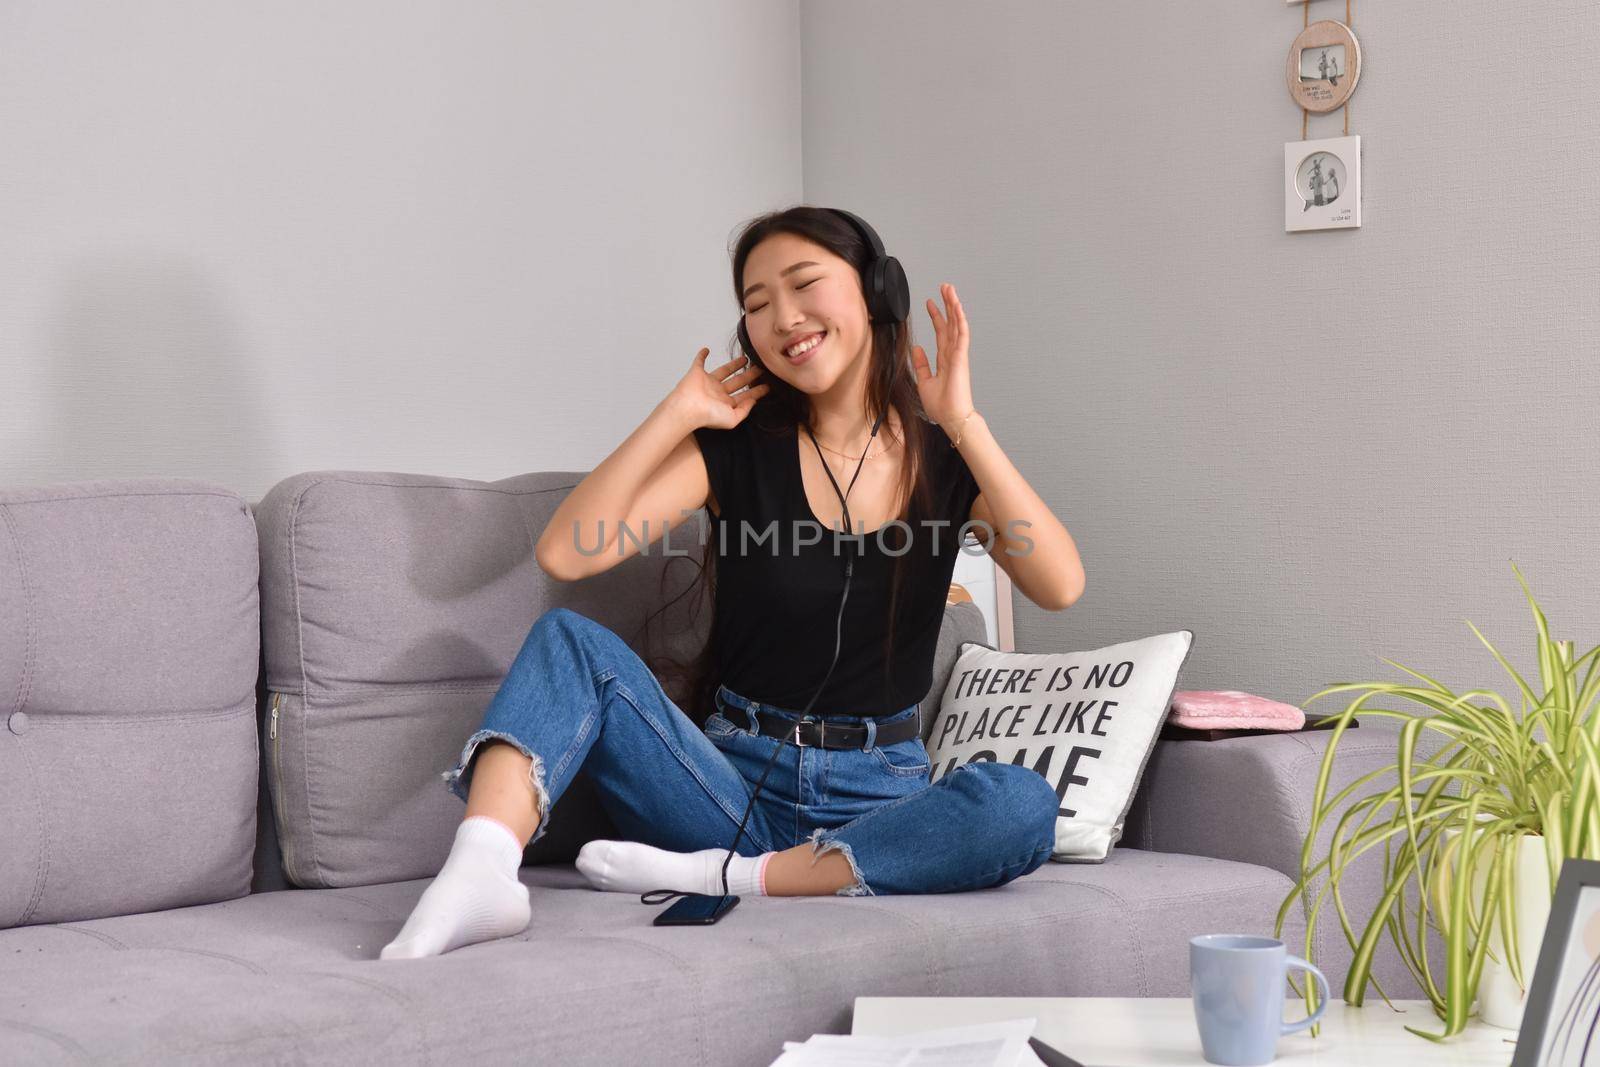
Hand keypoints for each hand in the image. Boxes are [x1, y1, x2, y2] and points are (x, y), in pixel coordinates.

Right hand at [667, 348, 769, 430]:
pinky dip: (701, 355)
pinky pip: (699, 361)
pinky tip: (706, 350)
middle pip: (738, 382)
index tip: (768, 385)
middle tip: (761, 368)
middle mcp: (717, 393)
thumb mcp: (733, 419)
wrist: (688, 408)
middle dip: (750, 375)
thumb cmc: (707, 416)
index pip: (745, 396)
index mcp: (725, 404)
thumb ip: (745, 410)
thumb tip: (753, 401)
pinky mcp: (697, 373)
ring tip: (745, 358)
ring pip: (724, 371)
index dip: (757, 391)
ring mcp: (707, 382)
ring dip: (734, 364)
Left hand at [910, 283, 974, 432]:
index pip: (941, 333)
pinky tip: (957, 307)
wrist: (952, 418)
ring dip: (954, 306)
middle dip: (947, 305)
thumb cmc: (942, 406)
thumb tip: (916, 349)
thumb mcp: (924, 382)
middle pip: (950, 324)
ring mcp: (958, 355)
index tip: (929, 303)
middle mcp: (952, 354)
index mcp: (944, 360)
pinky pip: (962, 335)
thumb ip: (921, 364)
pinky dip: (960, 320)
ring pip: (957, 325)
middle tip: (944, 287)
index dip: (936, 317)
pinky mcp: (961, 358)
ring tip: (950, 290)